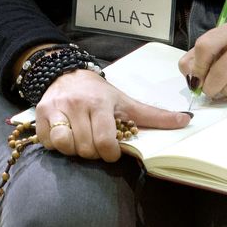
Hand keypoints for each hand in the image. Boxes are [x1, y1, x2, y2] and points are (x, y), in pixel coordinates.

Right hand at [36, 69, 191, 161]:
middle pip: (85, 148)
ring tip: (79, 141)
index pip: (105, 141)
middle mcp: (77, 104)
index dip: (110, 153)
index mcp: (100, 102)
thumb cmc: (99, 93)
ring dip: (73, 150)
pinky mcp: (40, 113)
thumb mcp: (126, 102)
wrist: (65, 73)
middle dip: (93, 152)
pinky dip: (55, 145)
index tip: (111, 149)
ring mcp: (56, 108)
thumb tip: (186, 122)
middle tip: (95, 143)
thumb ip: (154, 115)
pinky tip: (64, 136)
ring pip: (64, 146)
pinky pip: (47, 142)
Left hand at [178, 22, 226, 100]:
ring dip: (223, 93)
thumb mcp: (217, 42)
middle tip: (207, 89)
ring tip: (225, 85)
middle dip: (208, 87)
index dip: (197, 67)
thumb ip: (196, 57)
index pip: (205, 47)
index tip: (195, 78)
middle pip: (219, 72)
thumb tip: (191, 79)